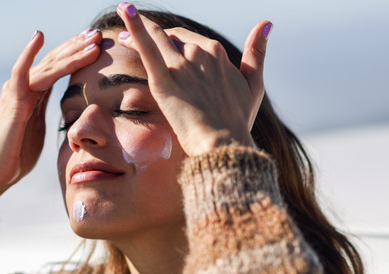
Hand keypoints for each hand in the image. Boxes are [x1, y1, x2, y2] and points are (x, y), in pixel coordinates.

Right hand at [0, 29, 101, 208]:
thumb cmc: (17, 155)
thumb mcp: (39, 128)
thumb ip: (47, 112)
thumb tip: (65, 110)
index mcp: (33, 93)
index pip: (58, 67)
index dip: (77, 54)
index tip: (97, 43)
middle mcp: (24, 87)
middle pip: (54, 61)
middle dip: (77, 46)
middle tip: (98, 33)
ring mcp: (16, 92)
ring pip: (47, 66)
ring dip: (70, 52)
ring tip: (90, 40)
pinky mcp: (12, 102)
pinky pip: (20, 73)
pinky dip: (28, 53)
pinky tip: (38, 36)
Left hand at [115, 3, 270, 154]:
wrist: (224, 144)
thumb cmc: (238, 121)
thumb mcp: (254, 84)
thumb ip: (257, 52)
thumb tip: (266, 24)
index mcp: (217, 53)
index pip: (190, 39)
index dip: (174, 38)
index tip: (162, 40)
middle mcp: (199, 53)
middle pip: (171, 38)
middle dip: (153, 33)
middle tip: (130, 33)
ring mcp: (181, 66)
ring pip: (156, 38)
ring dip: (137, 26)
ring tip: (123, 16)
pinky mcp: (164, 81)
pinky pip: (147, 48)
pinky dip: (135, 27)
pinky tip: (125, 10)